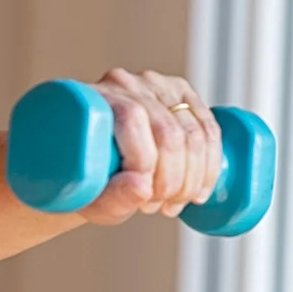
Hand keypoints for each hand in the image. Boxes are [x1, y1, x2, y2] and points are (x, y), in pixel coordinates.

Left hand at [78, 67, 224, 224]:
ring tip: (172, 205)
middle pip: (168, 131)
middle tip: (157, 208)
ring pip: (194, 134)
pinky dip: (211, 166)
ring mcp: (159, 87)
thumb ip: (110, 197)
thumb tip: (143, 189)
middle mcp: (128, 83)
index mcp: (95, 95)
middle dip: (172, 180)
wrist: (86, 165)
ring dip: (192, 179)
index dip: (145, 164)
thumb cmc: (81, 180)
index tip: (143, 200)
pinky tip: (199, 192)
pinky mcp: (183, 97)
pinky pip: (210, 130)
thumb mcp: (86, 195)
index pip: (132, 117)